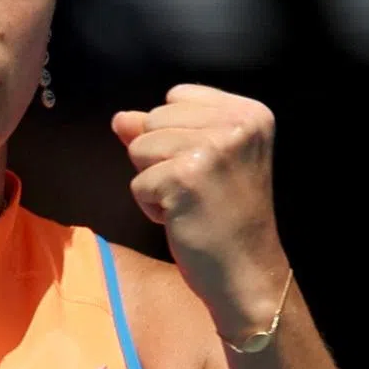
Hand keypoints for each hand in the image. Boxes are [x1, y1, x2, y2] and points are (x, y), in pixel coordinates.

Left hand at [111, 84, 289, 335]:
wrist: (246, 272)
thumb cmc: (225, 218)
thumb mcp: (202, 161)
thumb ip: (163, 132)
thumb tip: (120, 117)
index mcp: (249, 112)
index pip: (176, 96)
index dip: (175, 135)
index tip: (208, 168)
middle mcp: (236, 124)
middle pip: (153, 120)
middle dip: (161, 158)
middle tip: (199, 190)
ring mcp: (211, 148)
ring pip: (139, 148)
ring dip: (154, 181)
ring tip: (190, 202)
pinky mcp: (184, 177)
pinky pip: (137, 182)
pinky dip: (151, 206)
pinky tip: (182, 219)